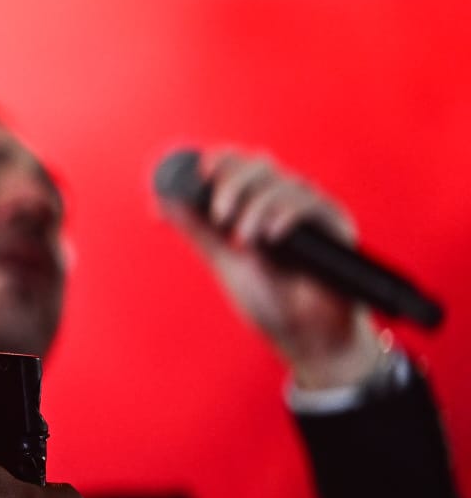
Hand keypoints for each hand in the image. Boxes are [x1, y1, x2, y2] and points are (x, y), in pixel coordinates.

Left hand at [158, 148, 386, 389]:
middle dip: (233, 182)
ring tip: (243, 241)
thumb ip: (197, 229)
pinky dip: (284, 214)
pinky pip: (310, 202)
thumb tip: (161, 202)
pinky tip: (270, 237)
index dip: (222, 160)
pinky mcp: (335, 225)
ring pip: (282, 181)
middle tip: (220, 214)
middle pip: (259, 165)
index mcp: (256, 206)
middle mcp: (284, 203)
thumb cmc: (269, 300)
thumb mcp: (224, 259)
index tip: (202, 170)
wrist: (305, 337)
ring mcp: (310, 212)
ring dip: (255, 206)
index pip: (240, 166)